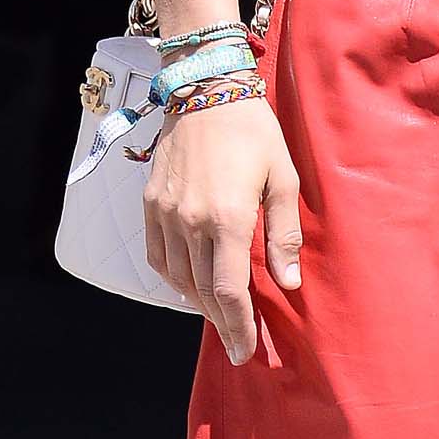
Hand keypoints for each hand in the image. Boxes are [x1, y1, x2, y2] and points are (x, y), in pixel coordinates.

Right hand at [144, 99, 301, 363]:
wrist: (205, 89)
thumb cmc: (253, 131)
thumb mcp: (283, 178)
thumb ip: (284, 234)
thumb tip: (288, 283)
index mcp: (227, 218)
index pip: (228, 290)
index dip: (239, 326)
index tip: (247, 350)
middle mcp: (190, 220)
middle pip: (202, 291)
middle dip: (222, 323)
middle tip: (238, 346)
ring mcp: (165, 212)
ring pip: (177, 278)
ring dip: (199, 304)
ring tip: (221, 318)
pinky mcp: (150, 202)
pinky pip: (158, 255)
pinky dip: (174, 278)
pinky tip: (191, 286)